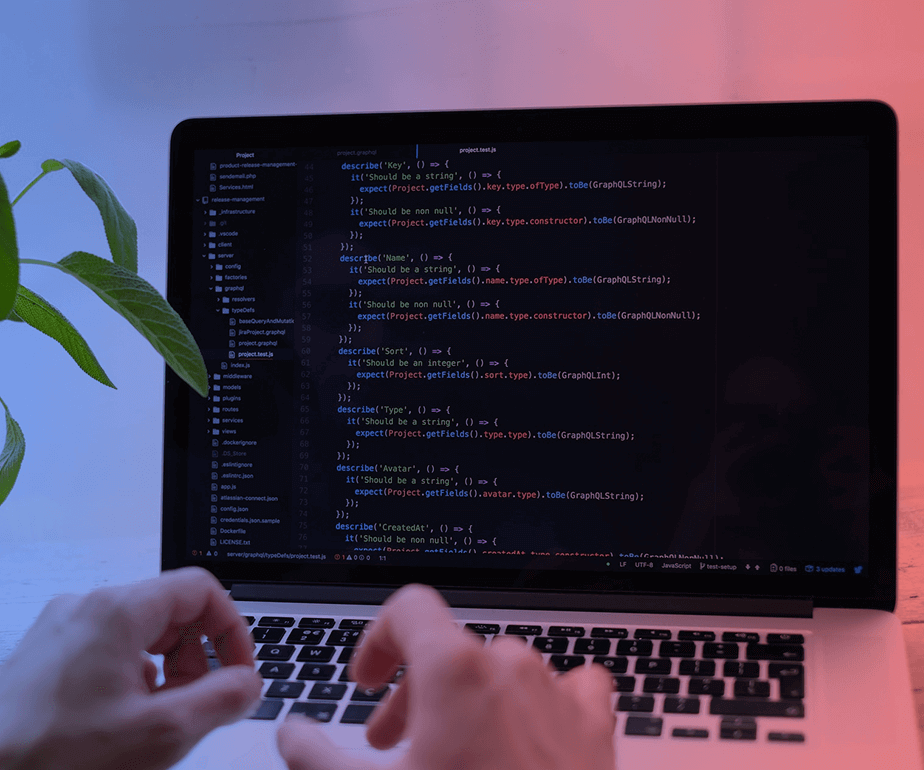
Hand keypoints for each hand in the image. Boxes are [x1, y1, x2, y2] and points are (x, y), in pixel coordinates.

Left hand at [0, 566, 261, 769]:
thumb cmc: (51, 759)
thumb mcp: (161, 734)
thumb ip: (222, 700)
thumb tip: (249, 683)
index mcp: (119, 611)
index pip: (202, 589)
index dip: (232, 630)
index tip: (238, 670)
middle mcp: (88, 607)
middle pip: (172, 609)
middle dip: (197, 656)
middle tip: (197, 702)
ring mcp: (62, 628)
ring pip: (141, 631)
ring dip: (166, 669)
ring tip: (157, 717)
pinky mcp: (46, 653)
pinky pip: (108, 649)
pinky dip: (131, 677)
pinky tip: (121, 720)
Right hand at [277, 584, 615, 769]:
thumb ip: (314, 756)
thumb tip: (293, 734)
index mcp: (455, 668)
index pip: (409, 608)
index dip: (376, 640)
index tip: (366, 681)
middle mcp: (510, 666)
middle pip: (449, 651)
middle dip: (412, 693)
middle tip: (390, 744)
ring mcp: (556, 692)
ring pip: (501, 671)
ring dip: (468, 702)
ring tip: (452, 753)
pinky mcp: (593, 726)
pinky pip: (571, 687)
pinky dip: (541, 703)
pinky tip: (527, 737)